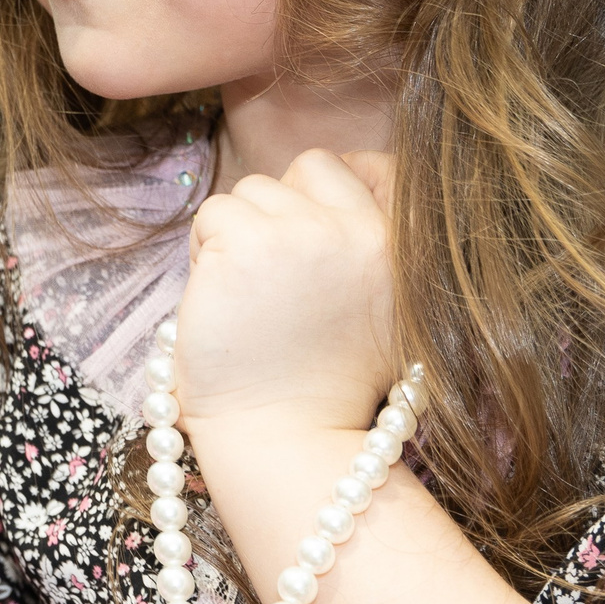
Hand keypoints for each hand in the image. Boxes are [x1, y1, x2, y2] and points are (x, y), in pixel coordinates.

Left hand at [177, 148, 397, 436]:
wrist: (285, 436)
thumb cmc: (323, 386)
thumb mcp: (386, 309)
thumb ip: (369, 245)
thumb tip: (350, 174)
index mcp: (400, 246)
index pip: (358, 167)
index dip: (318, 196)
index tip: (301, 240)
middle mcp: (360, 230)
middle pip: (306, 169)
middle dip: (279, 211)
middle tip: (273, 278)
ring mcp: (302, 231)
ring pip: (250, 192)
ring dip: (236, 234)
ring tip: (249, 296)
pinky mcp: (244, 241)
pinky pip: (212, 214)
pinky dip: (204, 252)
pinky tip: (223, 300)